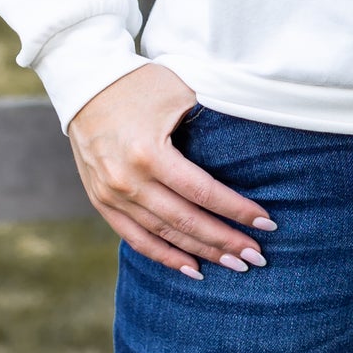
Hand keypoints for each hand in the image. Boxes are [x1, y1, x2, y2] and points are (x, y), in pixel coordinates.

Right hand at [67, 62, 275, 278]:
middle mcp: (128, 180)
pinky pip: (136, 238)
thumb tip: (249, 148)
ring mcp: (112, 195)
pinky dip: (165, 256)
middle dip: (225, 242)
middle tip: (257, 257)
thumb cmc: (141, 83)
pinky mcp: (102, 201)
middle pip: (186, 221)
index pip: (203, 192)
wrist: (86, 84)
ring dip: (201, 252)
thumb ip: (210, 121)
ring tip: (235, 266)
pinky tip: (192, 269)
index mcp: (150, 153)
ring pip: (164, 235)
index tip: (266, 223)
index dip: (237, 210)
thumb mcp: (179, 93)